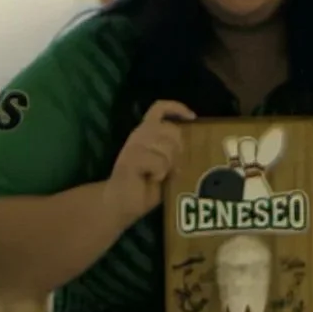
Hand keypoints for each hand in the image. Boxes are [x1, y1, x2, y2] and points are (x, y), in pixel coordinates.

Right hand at [107, 100, 194, 221]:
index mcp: (146, 132)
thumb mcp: (165, 166)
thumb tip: (188, 147)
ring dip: (169, 165)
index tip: (192, 116)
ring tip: (157, 175)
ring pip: (168, 148)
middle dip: (178, 151)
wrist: (121, 203)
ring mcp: (134, 145)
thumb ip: (173, 153)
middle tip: (169, 168)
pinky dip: (160, 175)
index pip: (159, 108)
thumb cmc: (144, 186)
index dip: (177, 108)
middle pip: (172, 130)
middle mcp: (139, 134)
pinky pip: (160, 163)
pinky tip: (151, 179)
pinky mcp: (131, 159)